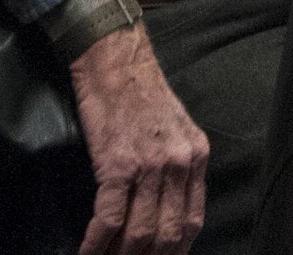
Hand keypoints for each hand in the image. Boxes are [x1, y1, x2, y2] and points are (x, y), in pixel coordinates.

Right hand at [70, 23, 208, 253]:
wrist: (113, 57)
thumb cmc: (139, 90)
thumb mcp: (175, 126)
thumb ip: (179, 165)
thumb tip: (168, 208)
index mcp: (196, 155)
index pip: (192, 222)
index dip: (176, 252)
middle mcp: (177, 163)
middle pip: (167, 235)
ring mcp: (148, 165)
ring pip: (139, 234)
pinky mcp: (116, 164)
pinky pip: (109, 219)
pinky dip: (96, 245)